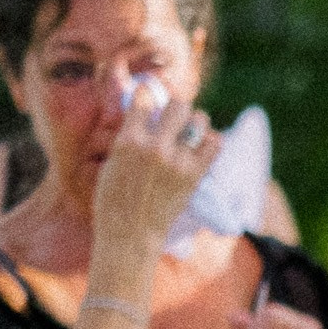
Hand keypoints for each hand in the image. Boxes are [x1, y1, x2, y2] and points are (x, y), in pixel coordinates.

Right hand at [92, 87, 219, 249]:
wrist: (131, 233)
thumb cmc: (114, 198)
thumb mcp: (112, 161)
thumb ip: (130, 135)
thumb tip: (145, 110)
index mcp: (129, 140)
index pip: (145, 98)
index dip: (148, 95)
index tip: (150, 98)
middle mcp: (156, 147)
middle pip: (179, 105)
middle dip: (177, 107)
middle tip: (174, 117)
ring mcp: (179, 161)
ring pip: (200, 120)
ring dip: (196, 122)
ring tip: (189, 132)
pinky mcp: (195, 175)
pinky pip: (215, 144)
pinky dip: (210, 140)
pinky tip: (200, 146)